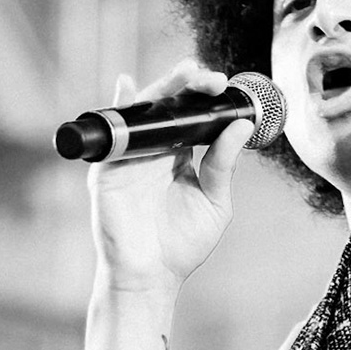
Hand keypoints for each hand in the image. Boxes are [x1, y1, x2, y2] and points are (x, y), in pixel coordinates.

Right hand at [85, 59, 253, 297]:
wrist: (151, 277)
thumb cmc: (181, 245)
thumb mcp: (215, 201)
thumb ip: (224, 165)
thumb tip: (242, 125)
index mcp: (180, 157)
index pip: (192, 117)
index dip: (205, 97)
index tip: (225, 84)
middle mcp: (154, 152)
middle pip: (169, 108)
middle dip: (188, 85)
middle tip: (210, 76)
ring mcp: (130, 158)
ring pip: (144, 113)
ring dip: (162, 89)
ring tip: (184, 72)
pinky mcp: (108, 169)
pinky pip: (112, 134)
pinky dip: (120, 108)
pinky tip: (127, 85)